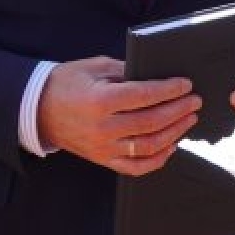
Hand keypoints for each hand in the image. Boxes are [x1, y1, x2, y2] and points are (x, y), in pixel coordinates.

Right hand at [35, 57, 200, 174]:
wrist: (39, 110)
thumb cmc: (67, 84)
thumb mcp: (95, 67)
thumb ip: (126, 70)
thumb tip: (156, 74)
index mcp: (100, 101)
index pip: (144, 96)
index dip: (169, 90)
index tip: (186, 85)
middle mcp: (102, 128)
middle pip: (151, 122)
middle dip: (178, 111)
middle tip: (195, 101)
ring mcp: (103, 148)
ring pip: (148, 146)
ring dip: (174, 133)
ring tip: (189, 119)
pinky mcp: (103, 160)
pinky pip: (135, 167)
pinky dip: (158, 160)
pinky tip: (172, 146)